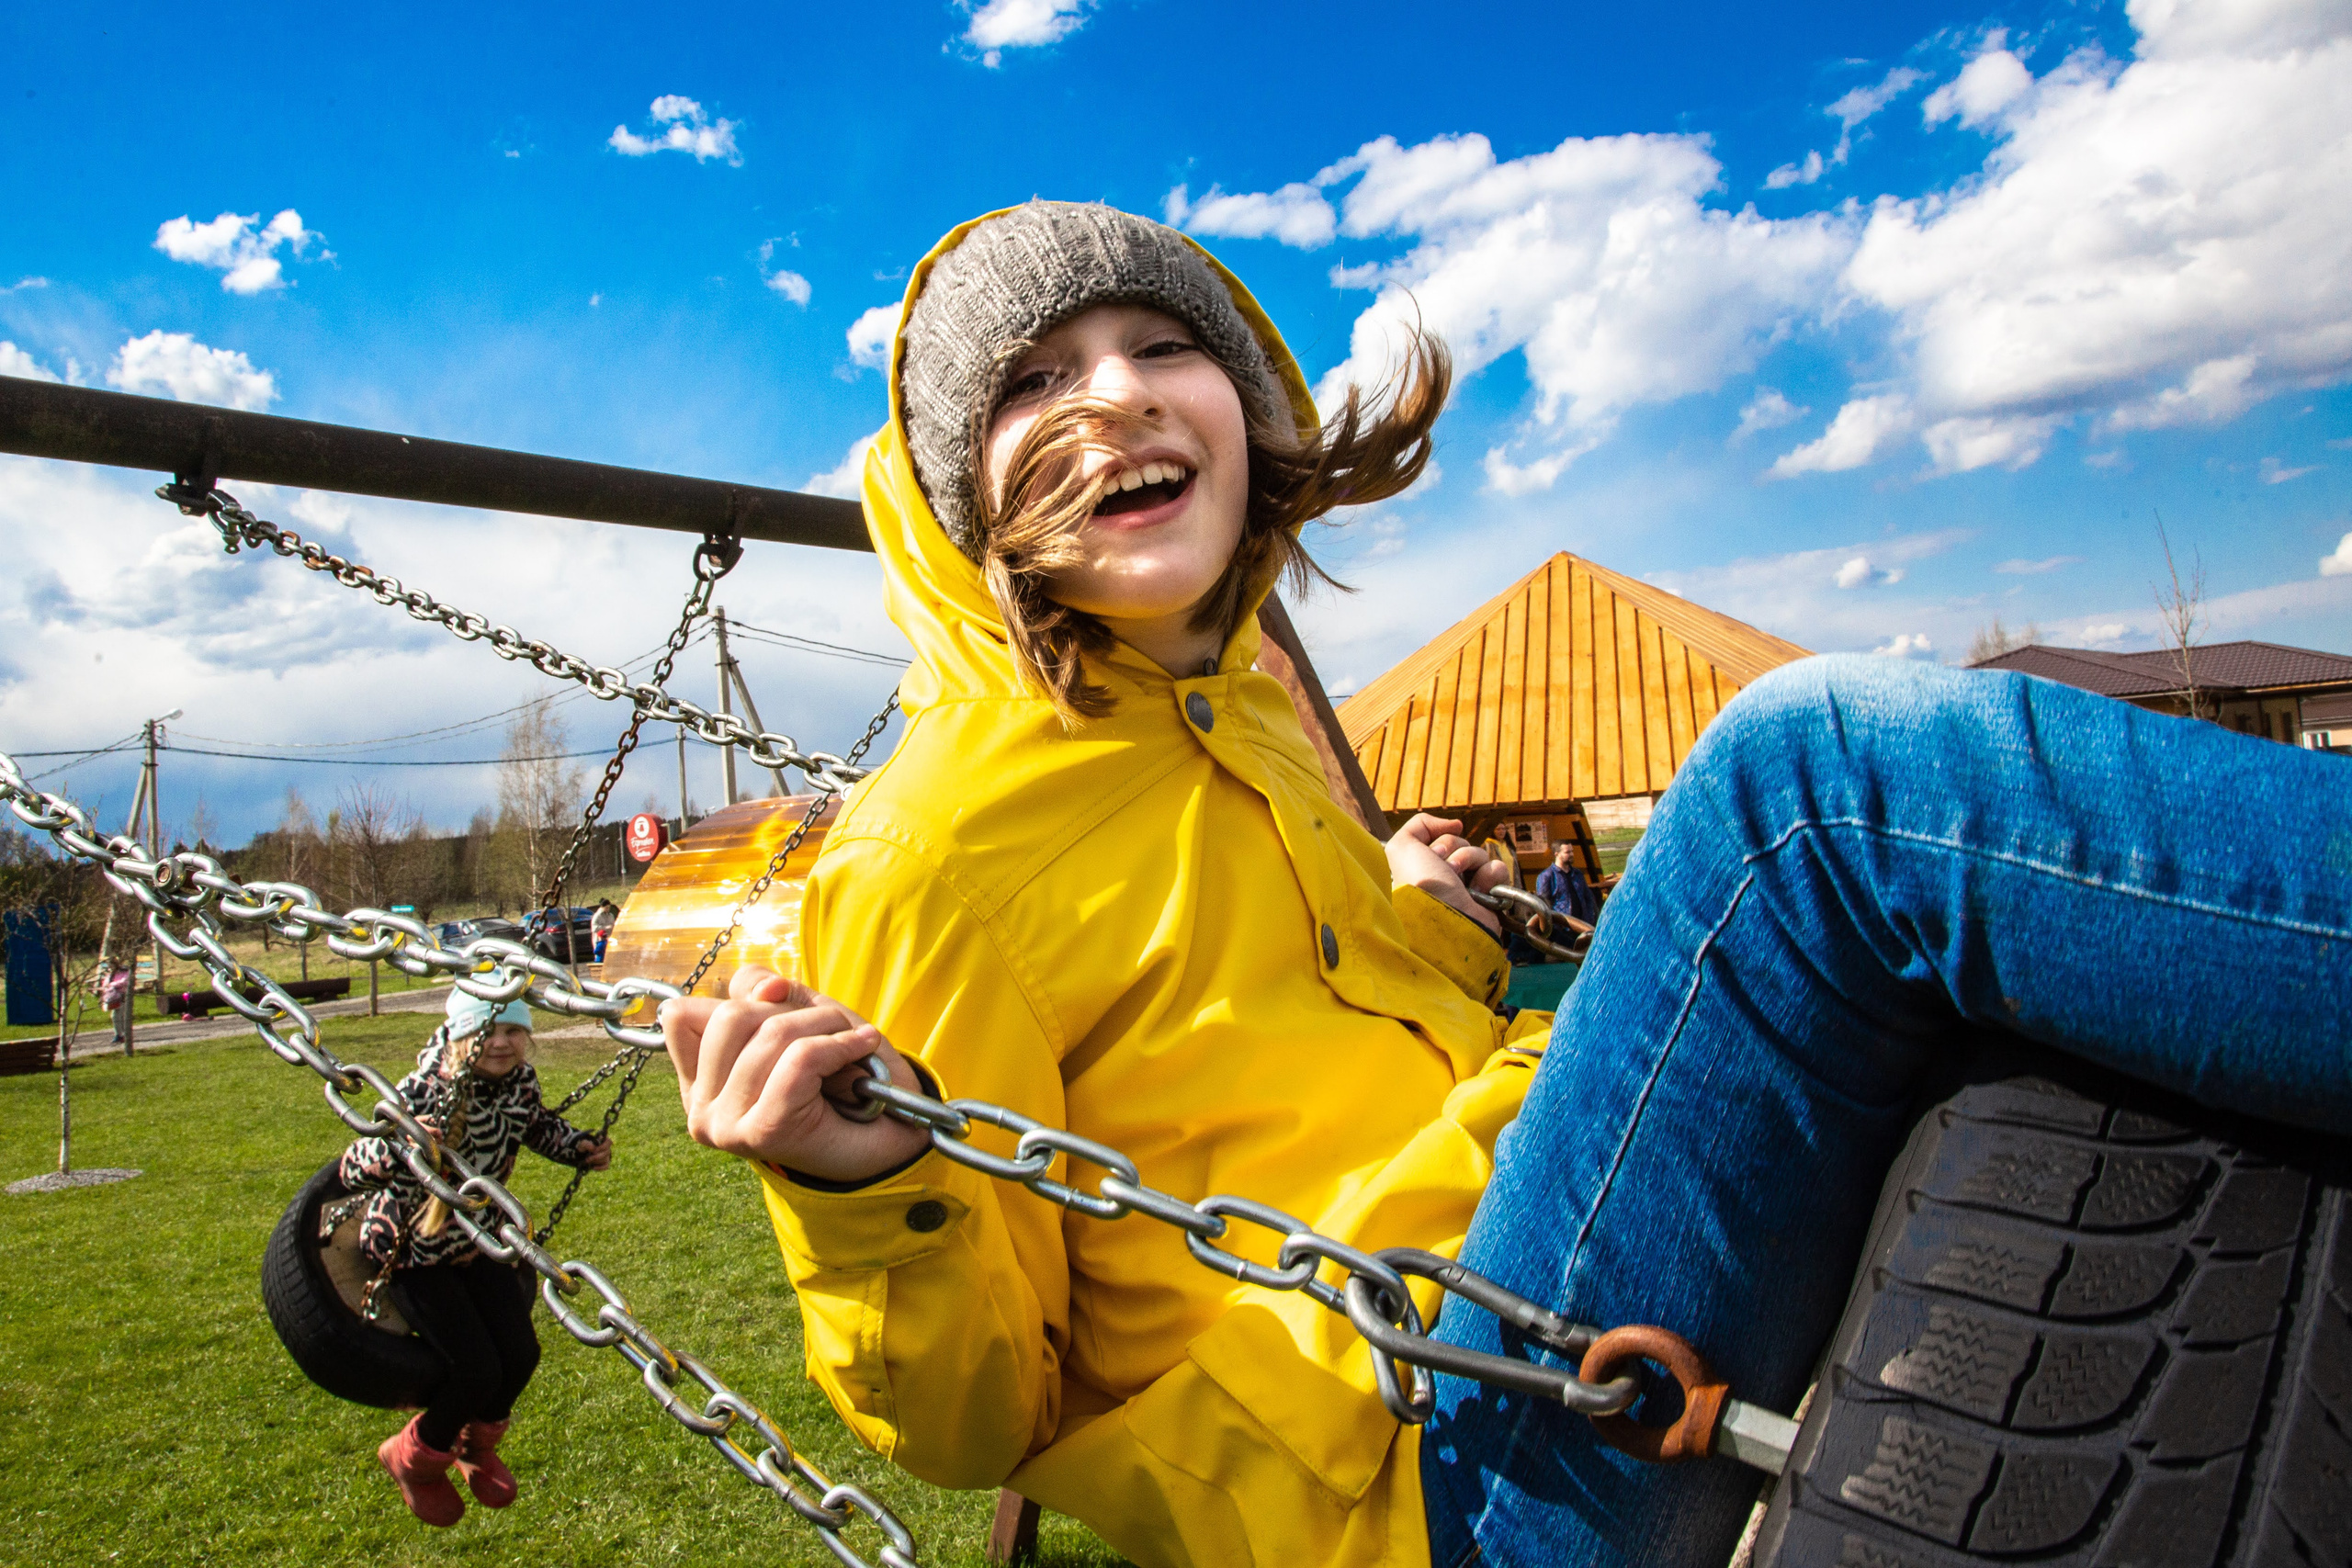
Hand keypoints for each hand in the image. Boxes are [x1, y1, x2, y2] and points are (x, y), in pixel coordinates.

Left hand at [577, 1136, 612, 1171]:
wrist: (582, 1154)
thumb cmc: (584, 1147)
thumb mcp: (582, 1144)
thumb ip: (587, 1144)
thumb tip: (593, 1148)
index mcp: (603, 1141)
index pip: (608, 1142)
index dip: (603, 1146)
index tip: (595, 1150)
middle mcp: (607, 1148)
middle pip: (606, 1152)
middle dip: (596, 1157)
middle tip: (587, 1159)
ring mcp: (606, 1156)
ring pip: (605, 1159)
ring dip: (595, 1161)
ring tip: (588, 1161)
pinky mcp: (605, 1163)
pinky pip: (606, 1166)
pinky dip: (600, 1167)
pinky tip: (593, 1167)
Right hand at [660, 964, 930, 1182]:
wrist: (891, 1130)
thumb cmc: (838, 1070)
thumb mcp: (795, 1013)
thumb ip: (763, 990)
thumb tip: (764, 989)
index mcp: (697, 1084)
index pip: (681, 1016)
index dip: (740, 999)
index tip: (785, 1015)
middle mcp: (701, 1112)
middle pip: (729, 1017)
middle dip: (790, 1009)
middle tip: (830, 1027)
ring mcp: (726, 1127)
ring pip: (770, 1035)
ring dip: (826, 1025)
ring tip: (852, 1039)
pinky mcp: (763, 1132)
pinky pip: (800, 1060)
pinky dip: (841, 1044)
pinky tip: (863, 1045)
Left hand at [1386, 814, 1508, 934]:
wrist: (1447, 918)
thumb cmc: (1422, 884)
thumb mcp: (1402, 846)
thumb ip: (1419, 824)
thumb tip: (1455, 825)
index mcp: (1423, 867)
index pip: (1441, 836)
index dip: (1439, 840)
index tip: (1432, 854)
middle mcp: (1444, 876)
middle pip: (1460, 841)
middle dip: (1453, 849)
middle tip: (1445, 867)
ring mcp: (1468, 886)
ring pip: (1480, 853)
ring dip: (1470, 861)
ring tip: (1462, 884)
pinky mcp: (1490, 895)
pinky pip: (1498, 868)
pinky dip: (1490, 876)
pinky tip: (1480, 891)